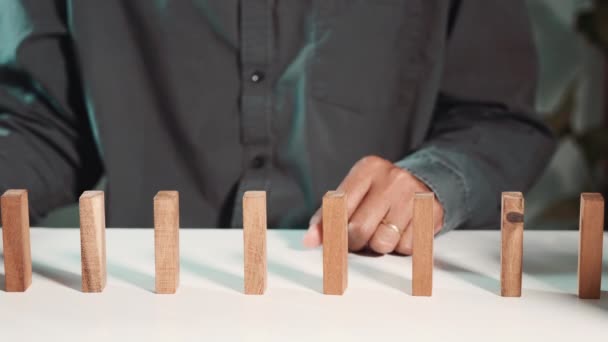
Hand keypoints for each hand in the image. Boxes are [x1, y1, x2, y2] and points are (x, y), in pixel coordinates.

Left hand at [302, 155, 443, 254]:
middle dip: (355, 242)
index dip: (331, 230)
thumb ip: (329, 214)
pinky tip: (403, 230)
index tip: (328, 242)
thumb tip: (310, 240)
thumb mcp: (354, 192)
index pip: (339, 207)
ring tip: (384, 230)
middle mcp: (392, 179)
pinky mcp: (432, 214)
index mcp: (367, 169)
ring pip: (383, 243)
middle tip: (358, 238)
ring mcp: (414, 196)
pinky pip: (407, 248)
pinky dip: (401, 246)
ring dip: (379, 245)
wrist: (425, 182)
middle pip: (359, 230)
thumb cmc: (380, 192)